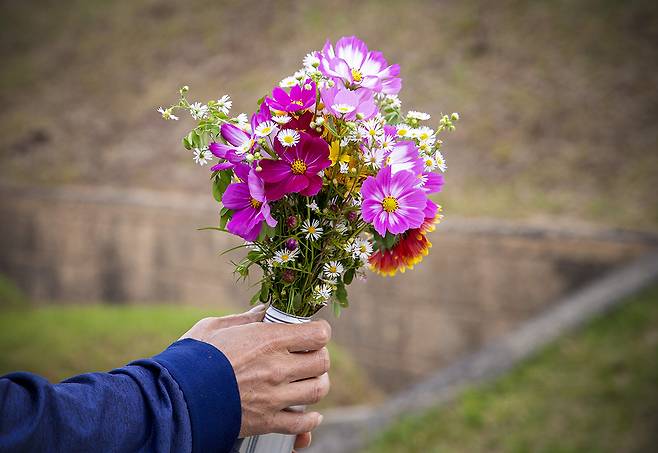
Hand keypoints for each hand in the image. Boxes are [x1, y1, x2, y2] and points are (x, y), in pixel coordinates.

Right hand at [180, 306, 330, 437]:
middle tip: (309, 355)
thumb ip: (247, 318)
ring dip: (318, 384)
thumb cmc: (192, 356)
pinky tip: (310, 413)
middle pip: (322, 362)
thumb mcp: (216, 326)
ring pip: (317, 391)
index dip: (319, 331)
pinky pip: (302, 424)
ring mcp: (274, 397)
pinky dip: (310, 420)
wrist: (175, 396)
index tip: (313, 331)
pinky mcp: (266, 421)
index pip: (318, 334)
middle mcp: (277, 368)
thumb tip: (265, 310)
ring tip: (309, 380)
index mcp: (268, 340)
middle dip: (319, 356)